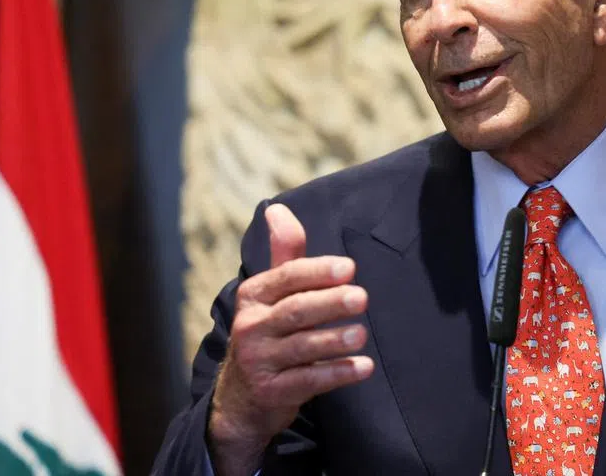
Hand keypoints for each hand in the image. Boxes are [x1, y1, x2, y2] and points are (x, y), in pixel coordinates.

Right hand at [207, 203, 373, 475]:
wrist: (242, 397)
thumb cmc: (268, 331)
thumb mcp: (272, 292)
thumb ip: (285, 254)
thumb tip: (277, 208)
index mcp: (254, 296)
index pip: (286, 278)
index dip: (317, 271)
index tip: (349, 267)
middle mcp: (251, 326)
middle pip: (295, 311)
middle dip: (329, 303)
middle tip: (361, 298)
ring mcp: (259, 361)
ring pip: (301, 347)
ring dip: (333, 340)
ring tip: (361, 333)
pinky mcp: (272, 392)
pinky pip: (308, 381)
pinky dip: (337, 374)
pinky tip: (364, 367)